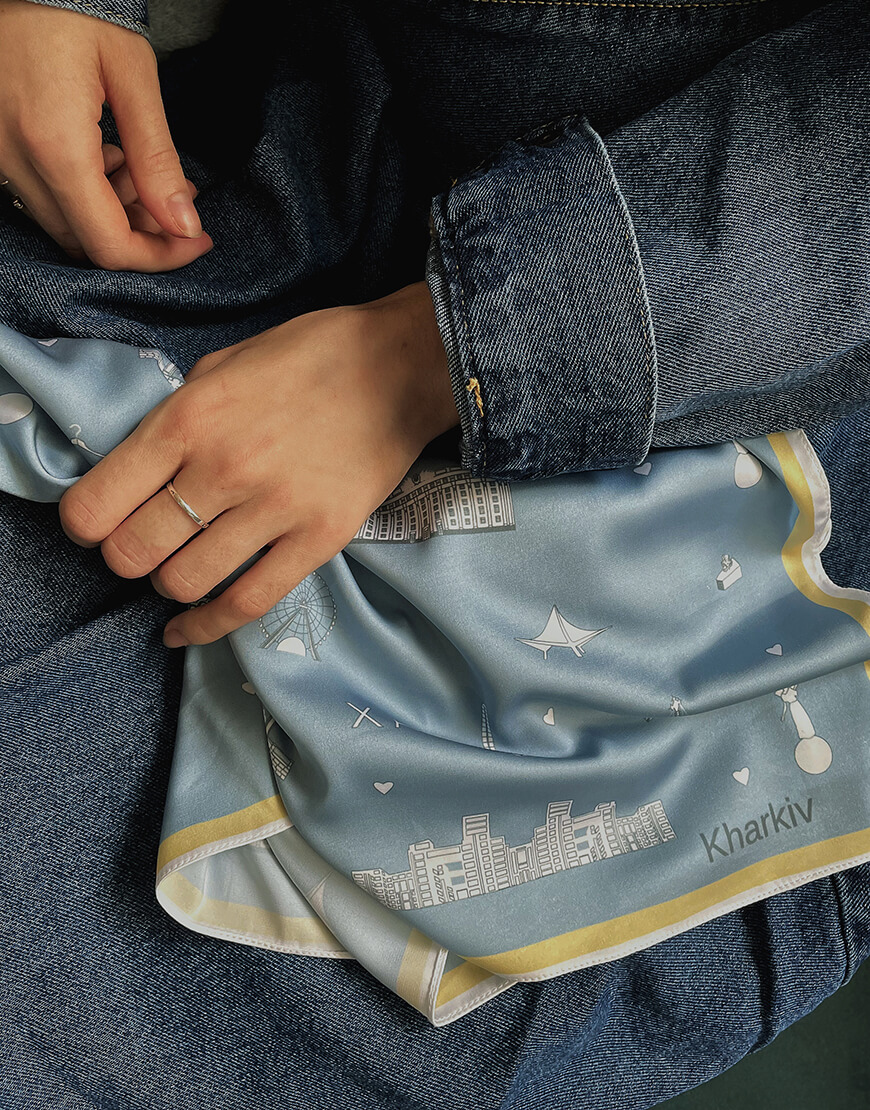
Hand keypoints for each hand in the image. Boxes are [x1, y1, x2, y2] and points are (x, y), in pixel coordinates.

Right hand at [0, 0, 212, 269]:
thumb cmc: (75, 4)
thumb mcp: (132, 76)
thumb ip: (158, 159)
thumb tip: (184, 224)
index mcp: (55, 146)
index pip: (110, 244)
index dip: (160, 257)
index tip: (196, 241)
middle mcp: (15, 162)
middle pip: (85, 243)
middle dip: (139, 236)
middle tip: (175, 203)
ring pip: (63, 224)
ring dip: (112, 215)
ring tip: (141, 171)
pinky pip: (39, 196)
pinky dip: (82, 194)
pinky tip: (105, 156)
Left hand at [58, 281, 459, 646]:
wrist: (399, 366)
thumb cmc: (307, 357)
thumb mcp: (219, 365)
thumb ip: (173, 421)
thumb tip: (137, 473)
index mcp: (188, 419)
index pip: (98, 503)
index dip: (84, 525)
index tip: (96, 526)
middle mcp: (223, 468)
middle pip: (135, 552)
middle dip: (126, 559)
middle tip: (140, 548)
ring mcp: (274, 508)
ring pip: (185, 582)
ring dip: (170, 584)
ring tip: (180, 568)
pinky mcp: (319, 539)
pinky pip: (248, 602)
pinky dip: (207, 626)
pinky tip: (187, 630)